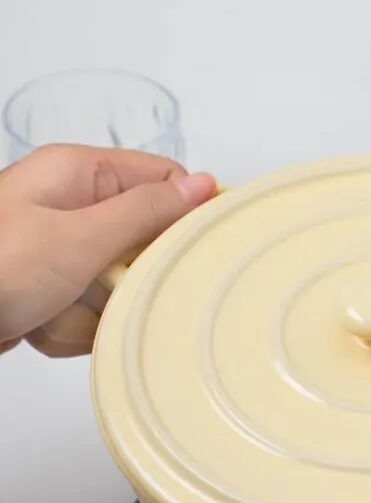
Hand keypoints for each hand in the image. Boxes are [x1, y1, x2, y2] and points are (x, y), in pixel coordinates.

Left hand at [0, 145, 215, 356]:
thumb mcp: (80, 238)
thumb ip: (148, 212)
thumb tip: (204, 184)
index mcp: (78, 173)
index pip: (163, 180)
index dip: (183, 218)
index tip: (195, 253)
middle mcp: (69, 206)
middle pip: (142, 244)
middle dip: (124, 281)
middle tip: (100, 287)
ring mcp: (56, 251)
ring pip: (115, 288)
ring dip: (90, 312)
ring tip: (50, 309)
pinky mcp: (46, 290)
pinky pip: (86, 313)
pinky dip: (67, 329)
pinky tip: (36, 326)